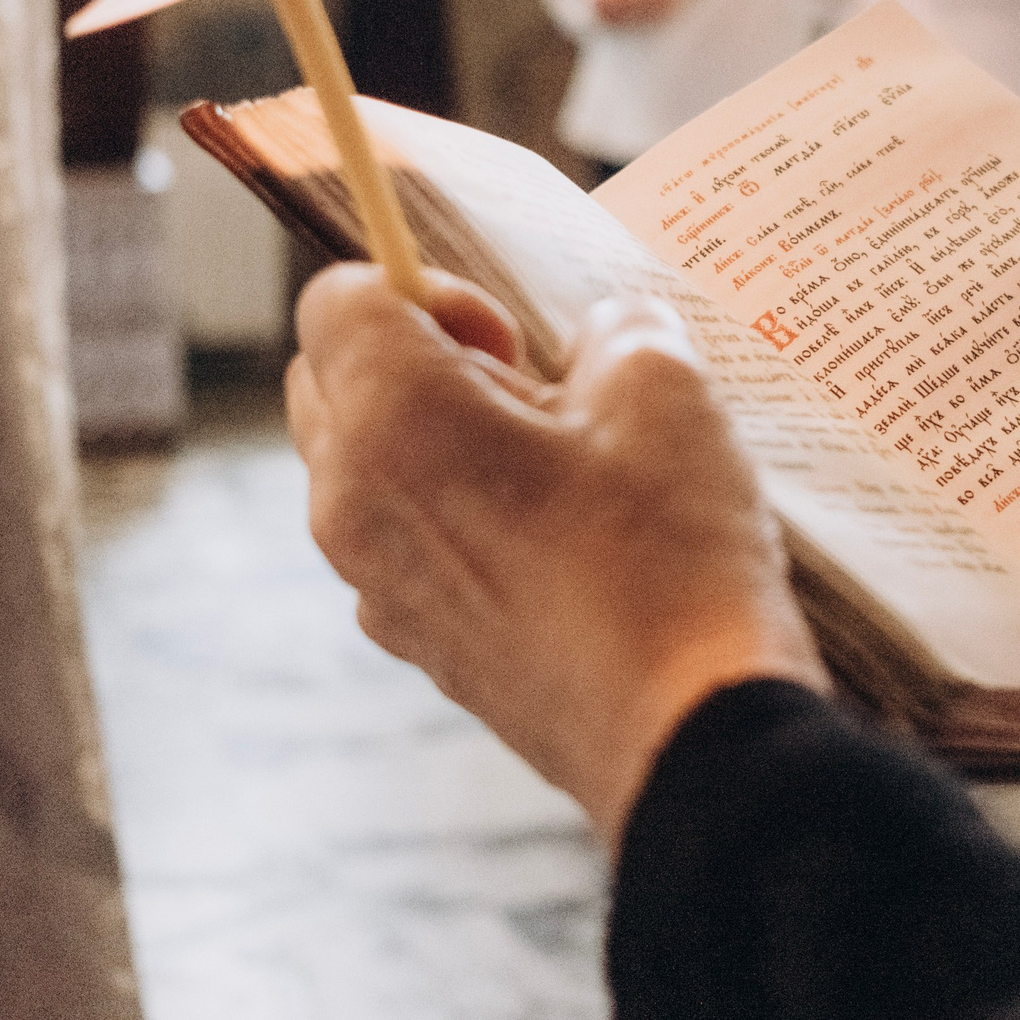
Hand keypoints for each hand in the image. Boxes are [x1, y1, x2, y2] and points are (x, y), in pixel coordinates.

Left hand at [287, 266, 826, 851]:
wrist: (689, 734)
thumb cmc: (669, 557)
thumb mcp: (665, 387)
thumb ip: (613, 327)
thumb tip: (601, 334)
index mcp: (392, 419)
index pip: (335, 298)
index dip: (423, 285)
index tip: (509, 333)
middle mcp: (351, 501)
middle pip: (330, 378)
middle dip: (416, 356)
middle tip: (533, 387)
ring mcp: (374, 582)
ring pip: (364, 464)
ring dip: (438, 438)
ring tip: (559, 466)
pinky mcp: (415, 642)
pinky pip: (403, 542)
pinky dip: (457, 515)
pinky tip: (562, 540)